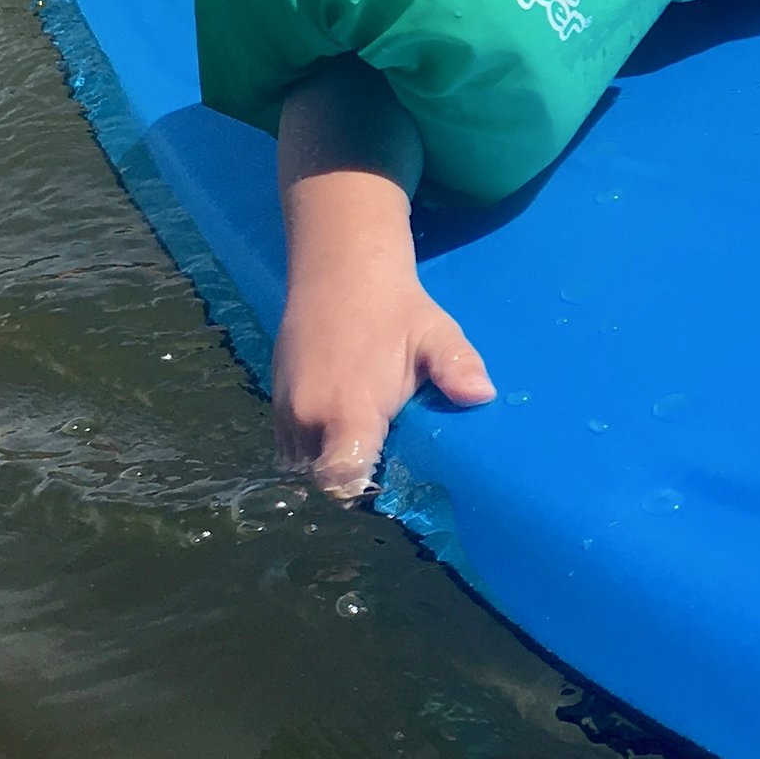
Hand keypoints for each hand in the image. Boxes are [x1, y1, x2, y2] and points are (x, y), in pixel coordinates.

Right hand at [273, 263, 494, 502]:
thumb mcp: (435, 334)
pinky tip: (343, 426)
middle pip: (321, 478)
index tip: (390, 481)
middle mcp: (306, 416)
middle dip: (350, 478)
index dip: (362, 489)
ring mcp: (285, 408)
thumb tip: (483, 394)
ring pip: (302, 462)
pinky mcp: (276, 398)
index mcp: (347, 409)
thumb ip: (456, 366)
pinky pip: (289, 442)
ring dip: (329, 461)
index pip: (340, 478)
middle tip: (385, 460)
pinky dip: (313, 444)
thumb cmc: (396, 307)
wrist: (341, 269)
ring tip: (366, 443)